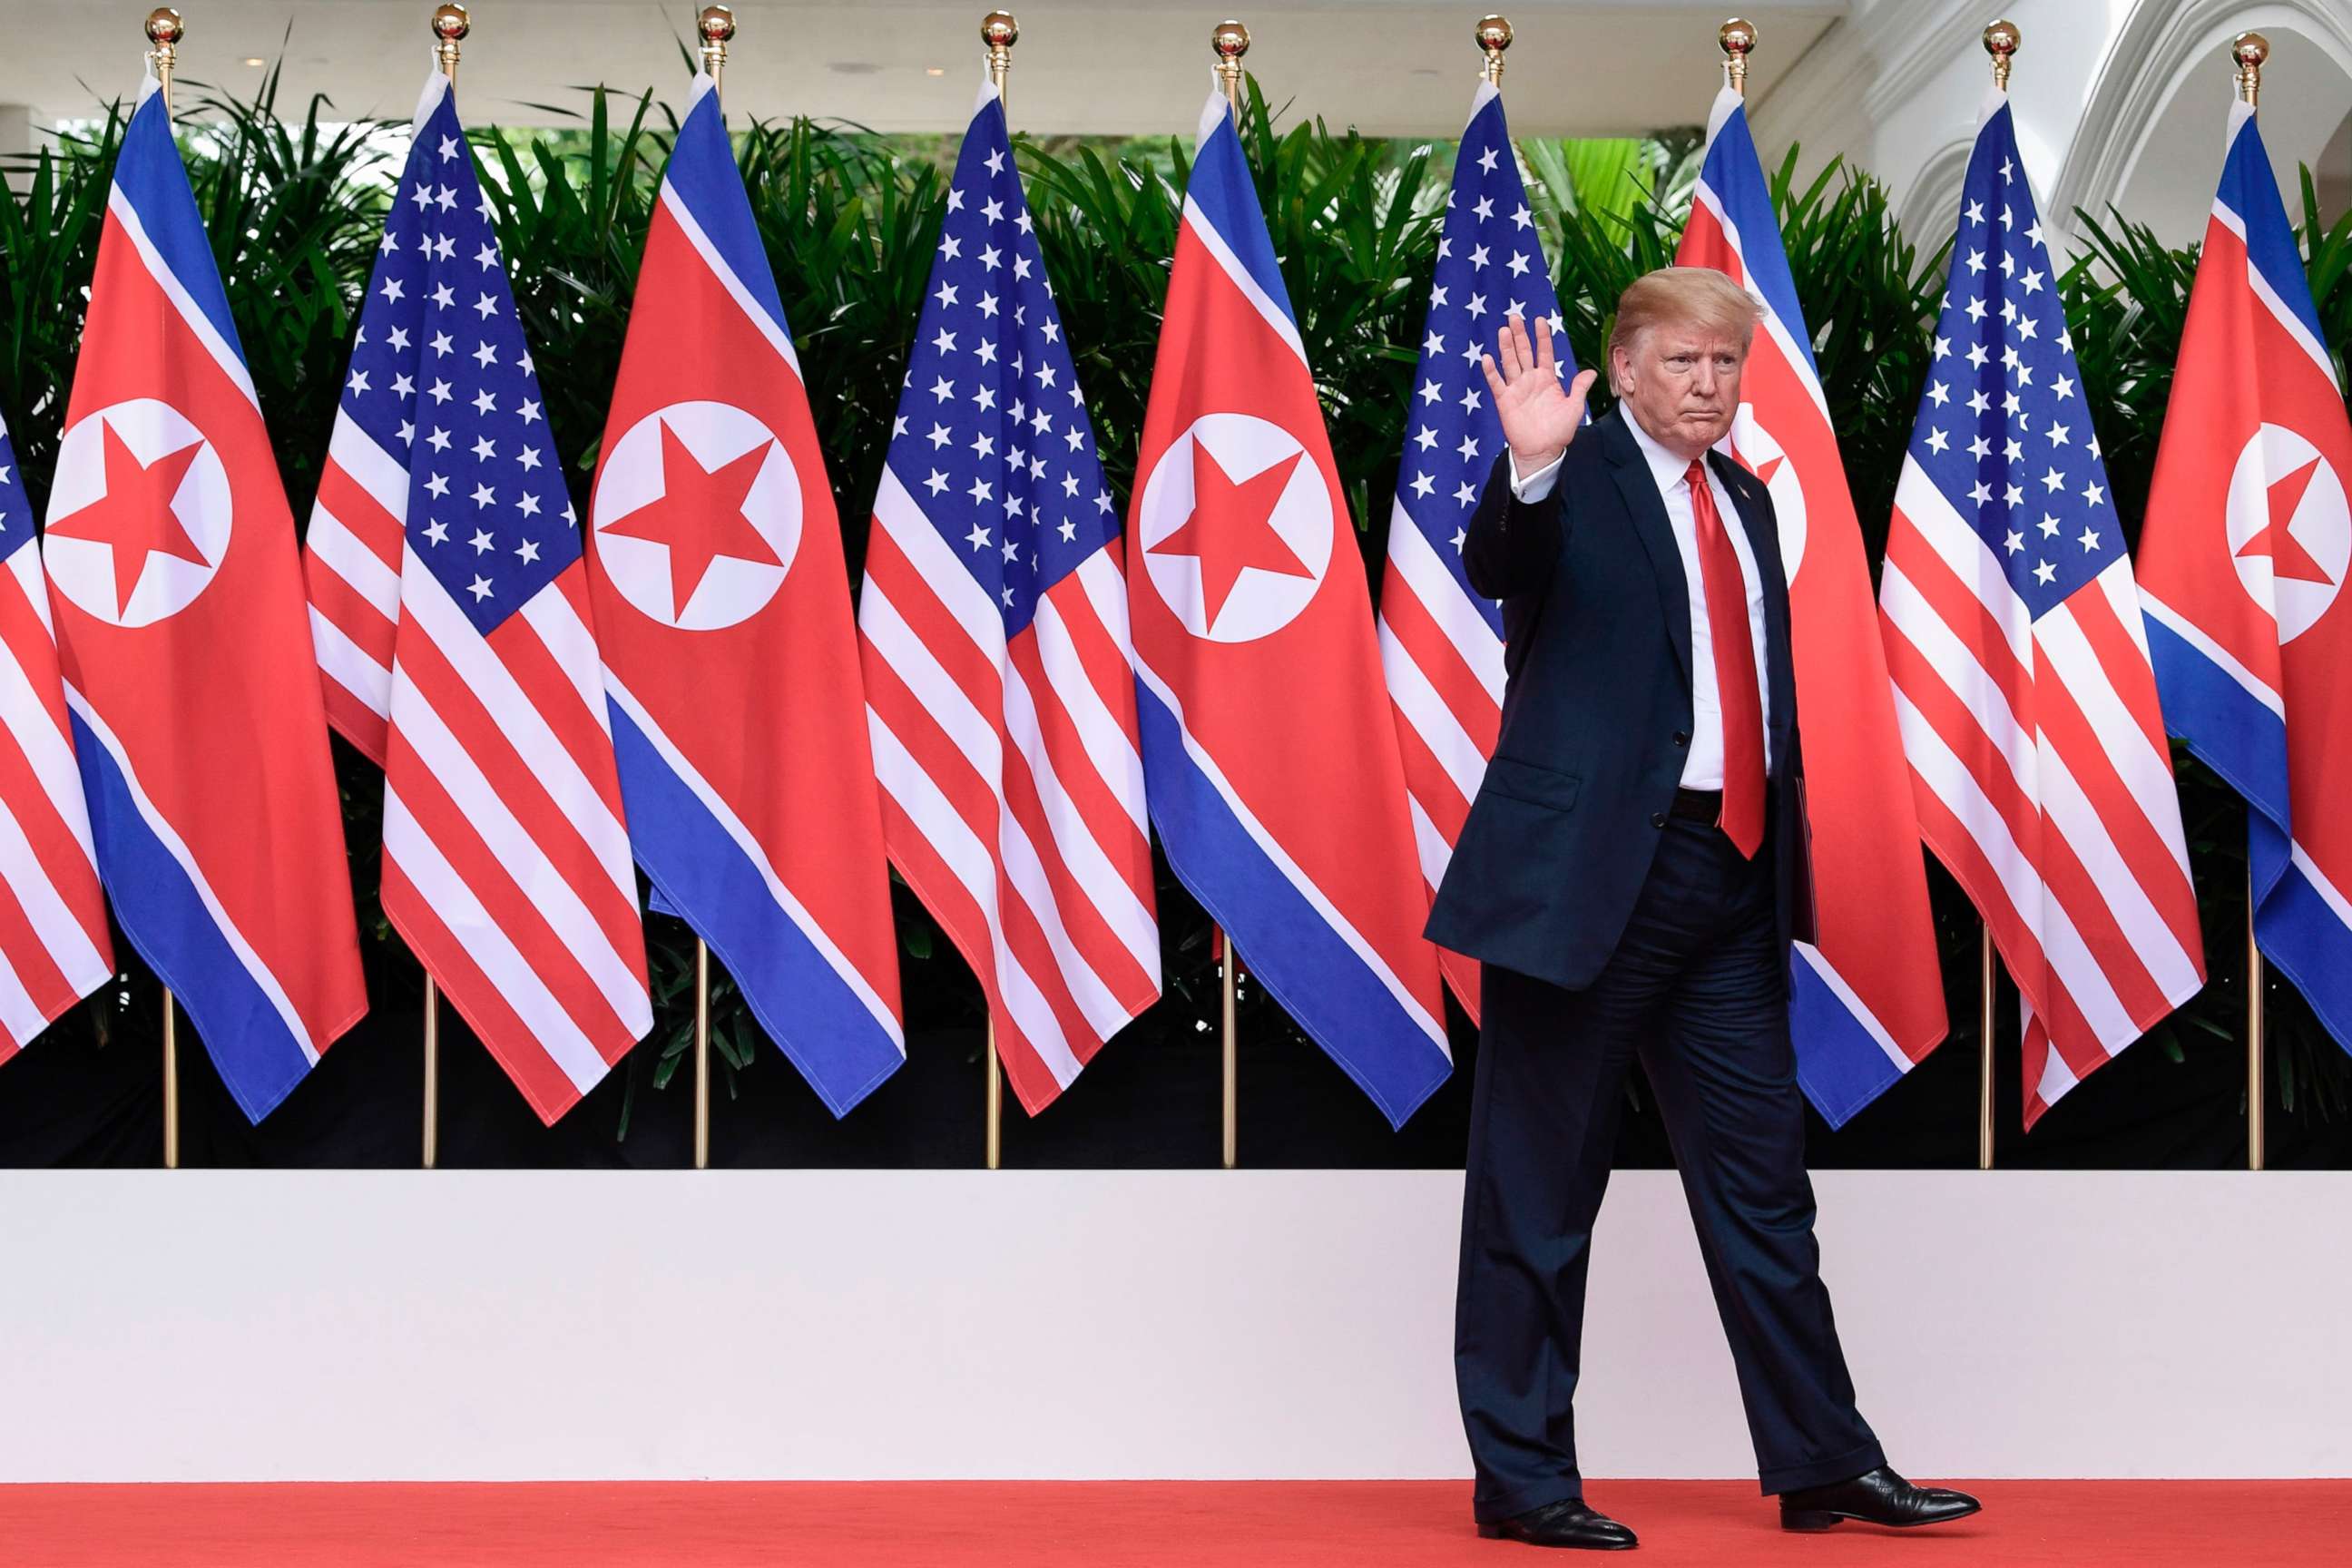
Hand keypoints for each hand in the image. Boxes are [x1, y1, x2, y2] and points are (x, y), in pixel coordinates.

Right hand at [1478, 315, 1596, 475]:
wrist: (1542, 451)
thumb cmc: (1559, 431)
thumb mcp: (1574, 407)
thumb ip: (1579, 388)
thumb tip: (1590, 372)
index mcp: (1547, 378)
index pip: (1544, 352)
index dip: (1542, 336)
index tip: (1540, 320)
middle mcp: (1530, 380)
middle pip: (1523, 352)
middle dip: (1520, 335)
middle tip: (1514, 316)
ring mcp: (1516, 389)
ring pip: (1509, 362)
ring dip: (1506, 347)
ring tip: (1504, 330)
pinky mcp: (1504, 401)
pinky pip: (1496, 383)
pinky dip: (1491, 371)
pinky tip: (1487, 358)